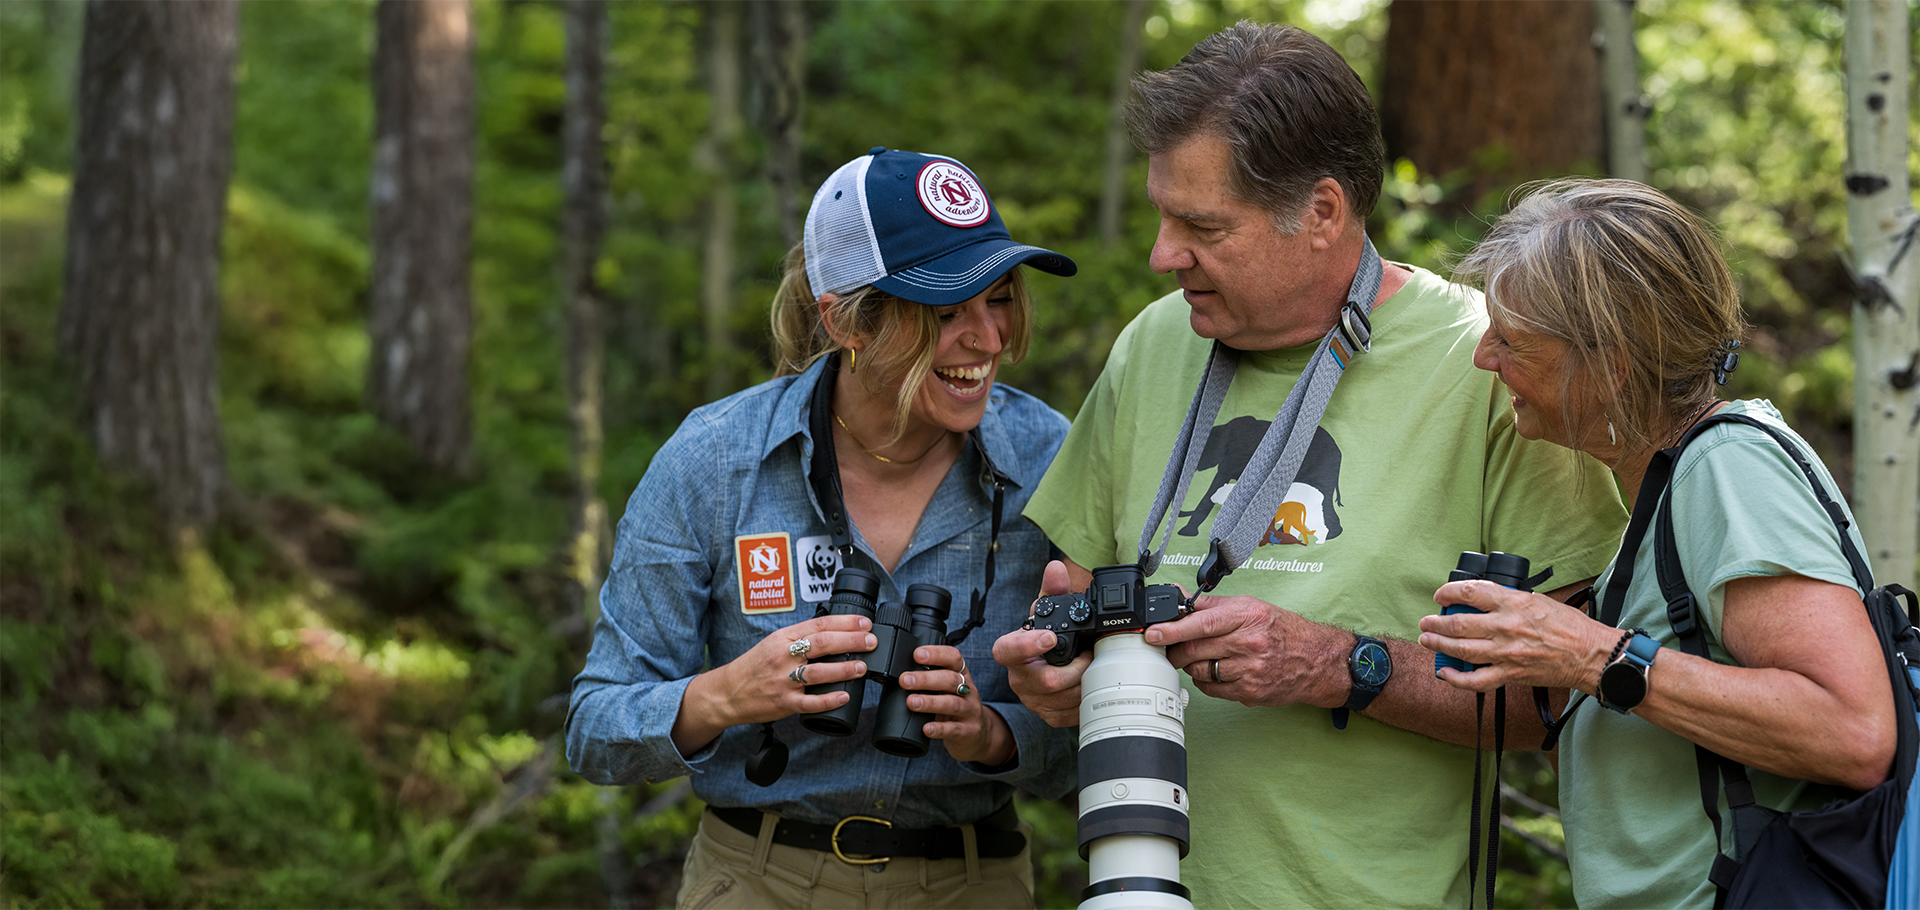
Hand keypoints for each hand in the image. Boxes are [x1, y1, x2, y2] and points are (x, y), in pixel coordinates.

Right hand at [696, 614, 875, 729]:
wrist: (727, 692)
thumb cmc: (754, 667)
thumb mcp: (774, 643)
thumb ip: (800, 638)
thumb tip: (834, 632)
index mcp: (783, 638)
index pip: (819, 624)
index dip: (845, 623)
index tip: (865, 623)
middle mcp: (783, 656)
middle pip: (822, 644)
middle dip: (851, 641)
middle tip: (871, 642)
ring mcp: (783, 681)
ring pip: (819, 672)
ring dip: (844, 669)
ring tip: (862, 667)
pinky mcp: (783, 703)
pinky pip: (810, 703)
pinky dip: (829, 700)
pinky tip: (844, 696)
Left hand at [903, 645, 1009, 763]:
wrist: (978, 735)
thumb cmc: (955, 707)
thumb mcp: (946, 690)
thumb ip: (930, 681)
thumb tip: (900, 676)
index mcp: (962, 675)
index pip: (953, 658)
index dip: (936, 653)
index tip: (917, 654)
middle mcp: (968, 691)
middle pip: (951, 680)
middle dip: (926, 679)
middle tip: (905, 680)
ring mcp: (970, 711)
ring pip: (952, 704)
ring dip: (930, 702)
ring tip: (911, 702)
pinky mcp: (969, 731)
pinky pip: (954, 729)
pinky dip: (939, 729)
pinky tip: (926, 728)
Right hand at [991, 560, 1089, 726]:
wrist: (1044, 667)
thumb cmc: (1043, 637)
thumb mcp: (1046, 612)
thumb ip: (1052, 591)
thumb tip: (1056, 568)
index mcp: (1011, 651)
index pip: (1007, 651)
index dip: (1027, 646)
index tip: (1050, 638)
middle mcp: (1018, 678)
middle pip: (1046, 682)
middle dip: (1075, 669)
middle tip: (1090, 655)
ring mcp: (1032, 701)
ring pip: (1063, 700)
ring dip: (1084, 683)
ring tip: (1093, 668)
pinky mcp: (1048, 716)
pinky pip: (1071, 714)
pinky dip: (1086, 699)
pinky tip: (1091, 685)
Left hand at [1145, 592, 1348, 707]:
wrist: (1317, 660)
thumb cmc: (1283, 631)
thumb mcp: (1251, 607)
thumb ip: (1212, 605)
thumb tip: (1178, 596)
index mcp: (1248, 617)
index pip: (1202, 623)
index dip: (1172, 629)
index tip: (1152, 632)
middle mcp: (1250, 644)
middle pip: (1196, 650)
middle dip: (1175, 650)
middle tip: (1168, 646)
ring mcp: (1250, 671)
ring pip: (1201, 672)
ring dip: (1190, 666)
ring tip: (1198, 657)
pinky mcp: (1250, 692)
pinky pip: (1212, 690)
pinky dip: (1205, 681)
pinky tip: (1214, 671)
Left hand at [1417, 579, 1615, 693]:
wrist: (1590, 655)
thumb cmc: (1571, 627)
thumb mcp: (1539, 600)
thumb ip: (1510, 599)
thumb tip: (1486, 599)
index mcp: (1513, 603)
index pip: (1470, 592)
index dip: (1449, 593)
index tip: (1441, 596)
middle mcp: (1505, 627)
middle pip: (1457, 624)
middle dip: (1435, 623)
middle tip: (1426, 622)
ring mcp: (1505, 653)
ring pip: (1461, 650)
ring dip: (1438, 645)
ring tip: (1427, 640)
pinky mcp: (1510, 675)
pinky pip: (1475, 680)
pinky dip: (1456, 678)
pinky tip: (1445, 673)